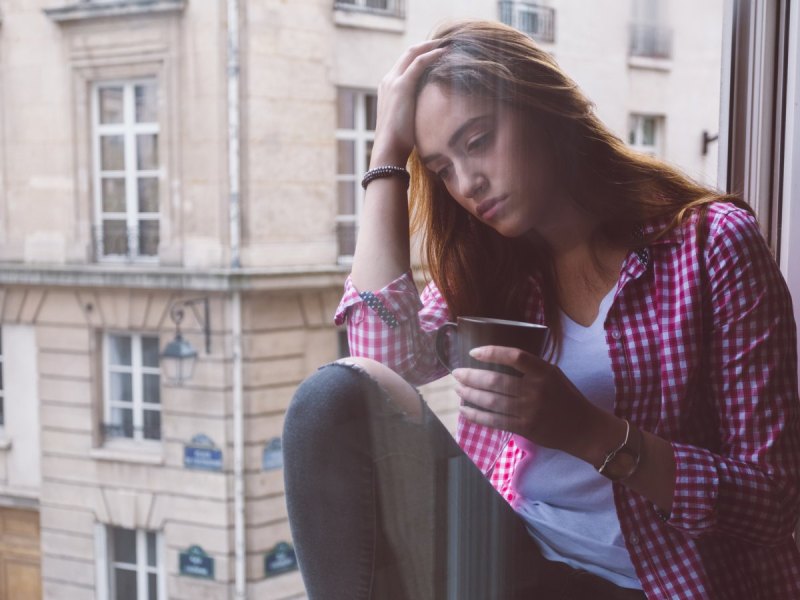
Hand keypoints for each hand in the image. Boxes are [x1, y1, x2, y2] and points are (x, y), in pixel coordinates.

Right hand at [370, 40, 446, 165]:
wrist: (388, 149)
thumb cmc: (399, 142)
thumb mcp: (407, 122)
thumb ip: (414, 112)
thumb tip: (430, 115)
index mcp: (388, 88)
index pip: (405, 64)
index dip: (421, 55)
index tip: (438, 53)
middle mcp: (388, 81)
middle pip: (408, 53)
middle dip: (427, 46)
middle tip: (446, 42)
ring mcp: (393, 82)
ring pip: (413, 53)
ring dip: (431, 46)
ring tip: (449, 43)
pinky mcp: (401, 86)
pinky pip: (419, 63)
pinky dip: (432, 54)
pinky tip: (446, 52)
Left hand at [452, 345, 624, 462]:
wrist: (583, 428)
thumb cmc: (566, 397)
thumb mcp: (553, 374)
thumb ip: (530, 368)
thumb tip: (497, 360)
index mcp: (544, 371)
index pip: (514, 356)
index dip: (492, 352)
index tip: (473, 352)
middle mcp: (535, 390)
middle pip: (495, 381)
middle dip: (471, 377)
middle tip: (456, 373)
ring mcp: (529, 410)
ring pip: (491, 401)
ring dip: (470, 395)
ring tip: (458, 390)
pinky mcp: (524, 428)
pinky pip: (494, 421)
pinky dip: (476, 415)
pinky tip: (465, 410)